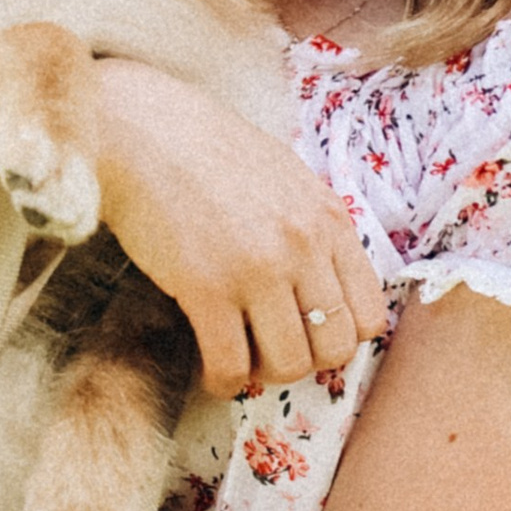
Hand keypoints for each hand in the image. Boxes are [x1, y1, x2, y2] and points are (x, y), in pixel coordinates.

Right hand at [91, 59, 390, 393]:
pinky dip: (223, 382)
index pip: (370, 314)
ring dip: (263, 373)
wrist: (140, 129)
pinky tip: (212, 373)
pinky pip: (231, 365)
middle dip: (305, 360)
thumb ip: (310, 227)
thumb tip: (321, 283)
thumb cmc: (205, 149)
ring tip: (240, 358)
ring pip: (289, 365)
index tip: (310, 334)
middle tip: (272, 349)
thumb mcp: (284, 176)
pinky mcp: (207, 288)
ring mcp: (258, 269)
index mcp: (329, 218)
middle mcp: (304, 246)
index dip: (341, 336)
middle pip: (335, 347)